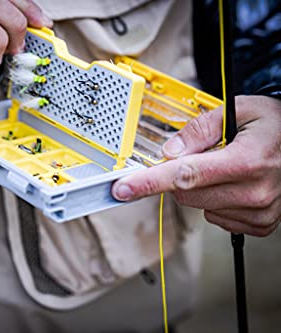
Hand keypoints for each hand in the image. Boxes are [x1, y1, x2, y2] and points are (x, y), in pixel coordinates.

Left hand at [112, 95, 280, 236]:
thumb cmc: (272, 125)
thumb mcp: (237, 110)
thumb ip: (200, 130)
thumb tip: (170, 152)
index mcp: (247, 160)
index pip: (185, 175)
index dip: (149, 182)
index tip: (123, 188)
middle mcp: (254, 191)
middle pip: (186, 194)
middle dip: (178, 176)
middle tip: (197, 156)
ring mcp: (259, 211)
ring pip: (198, 207)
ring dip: (199, 188)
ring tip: (225, 167)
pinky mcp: (260, 223)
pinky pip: (216, 217)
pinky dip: (214, 201)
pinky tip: (232, 184)